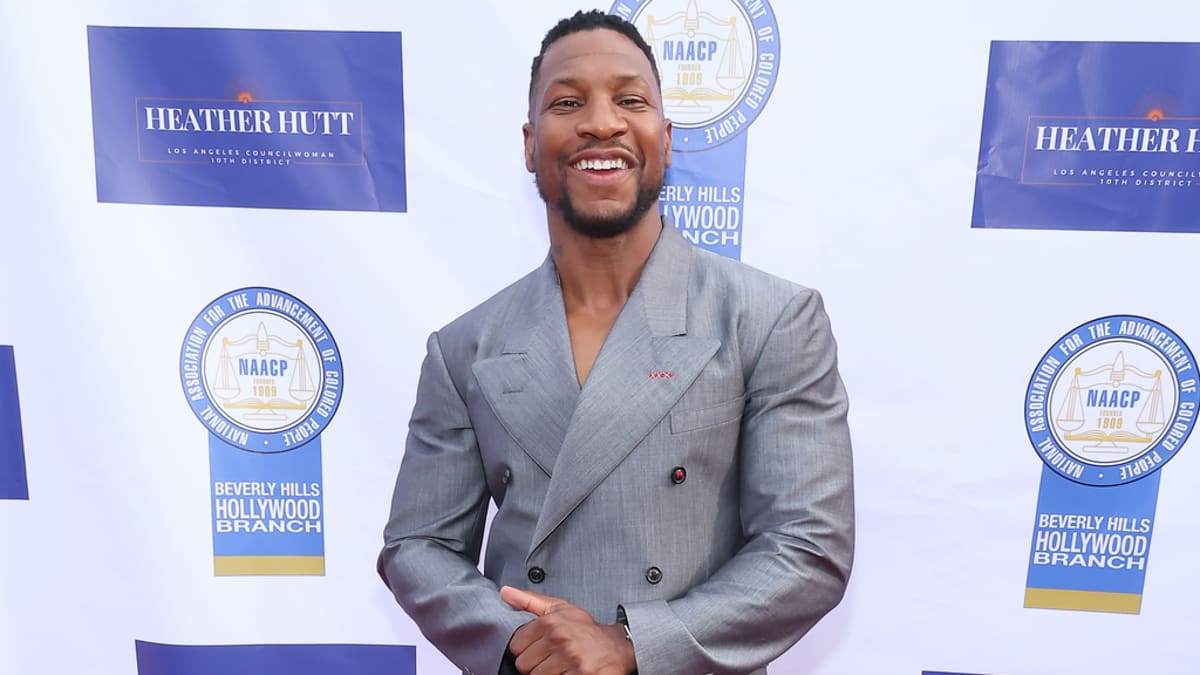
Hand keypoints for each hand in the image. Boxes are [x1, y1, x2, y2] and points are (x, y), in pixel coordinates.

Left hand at [500, 586, 635, 674]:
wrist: (616, 647)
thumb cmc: (585, 629)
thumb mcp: (559, 609)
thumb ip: (529, 601)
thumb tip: (506, 592)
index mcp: (551, 622)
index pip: (515, 645)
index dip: (525, 649)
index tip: (538, 648)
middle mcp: (559, 638)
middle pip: (524, 665)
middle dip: (535, 664)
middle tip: (551, 659)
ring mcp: (570, 658)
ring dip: (548, 674)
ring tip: (561, 666)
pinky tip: (569, 672)